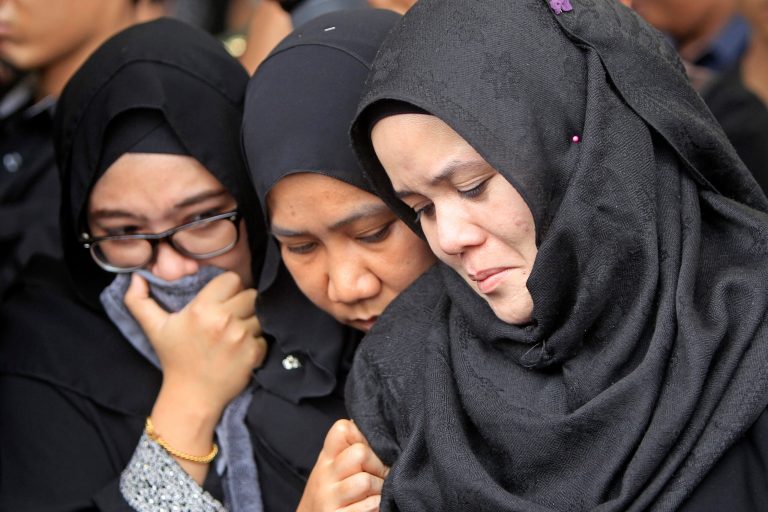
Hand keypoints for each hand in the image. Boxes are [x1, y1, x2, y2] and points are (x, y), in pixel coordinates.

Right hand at [125, 271, 266, 415]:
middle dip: (242, 304)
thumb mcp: (153, 328)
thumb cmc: (174, 359)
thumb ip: (138, 300)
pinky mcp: (254, 353)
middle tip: (230, 317)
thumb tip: (135, 277)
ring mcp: (241, 337)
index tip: (222, 300)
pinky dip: (256, 343)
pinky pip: (264, 337)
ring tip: (235, 334)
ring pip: (260, 315)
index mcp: (202, 308)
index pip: (233, 279)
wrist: (192, 396)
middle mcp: (224, 320)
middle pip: (251, 295)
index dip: (229, 288)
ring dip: (251, 323)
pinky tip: (240, 350)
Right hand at [297, 420, 388, 511]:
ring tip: (376, 492)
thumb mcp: (334, 465)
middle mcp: (324, 475)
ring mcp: (329, 498)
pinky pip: (370, 506)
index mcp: (327, 457)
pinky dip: (378, 505)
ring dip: (380, 488)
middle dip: (378, 464)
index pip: (342, 429)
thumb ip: (349, 447)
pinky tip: (373, 505)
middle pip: (360, 453)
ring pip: (365, 481)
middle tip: (380, 474)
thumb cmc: (333, 491)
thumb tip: (370, 423)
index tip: (368, 449)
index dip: (362, 435)